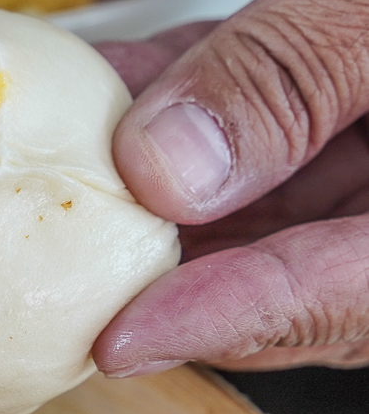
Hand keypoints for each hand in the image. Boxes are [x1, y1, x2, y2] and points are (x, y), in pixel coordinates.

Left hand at [92, 0, 368, 373]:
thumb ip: (292, 72)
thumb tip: (166, 170)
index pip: (344, 294)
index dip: (230, 321)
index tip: (122, 341)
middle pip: (296, 271)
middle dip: (178, 273)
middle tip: (75, 275)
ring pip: (269, 209)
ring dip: (164, 194)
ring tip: (73, 177)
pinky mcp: (354, 113)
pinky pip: (268, 139)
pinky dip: (190, 118)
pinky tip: (117, 93)